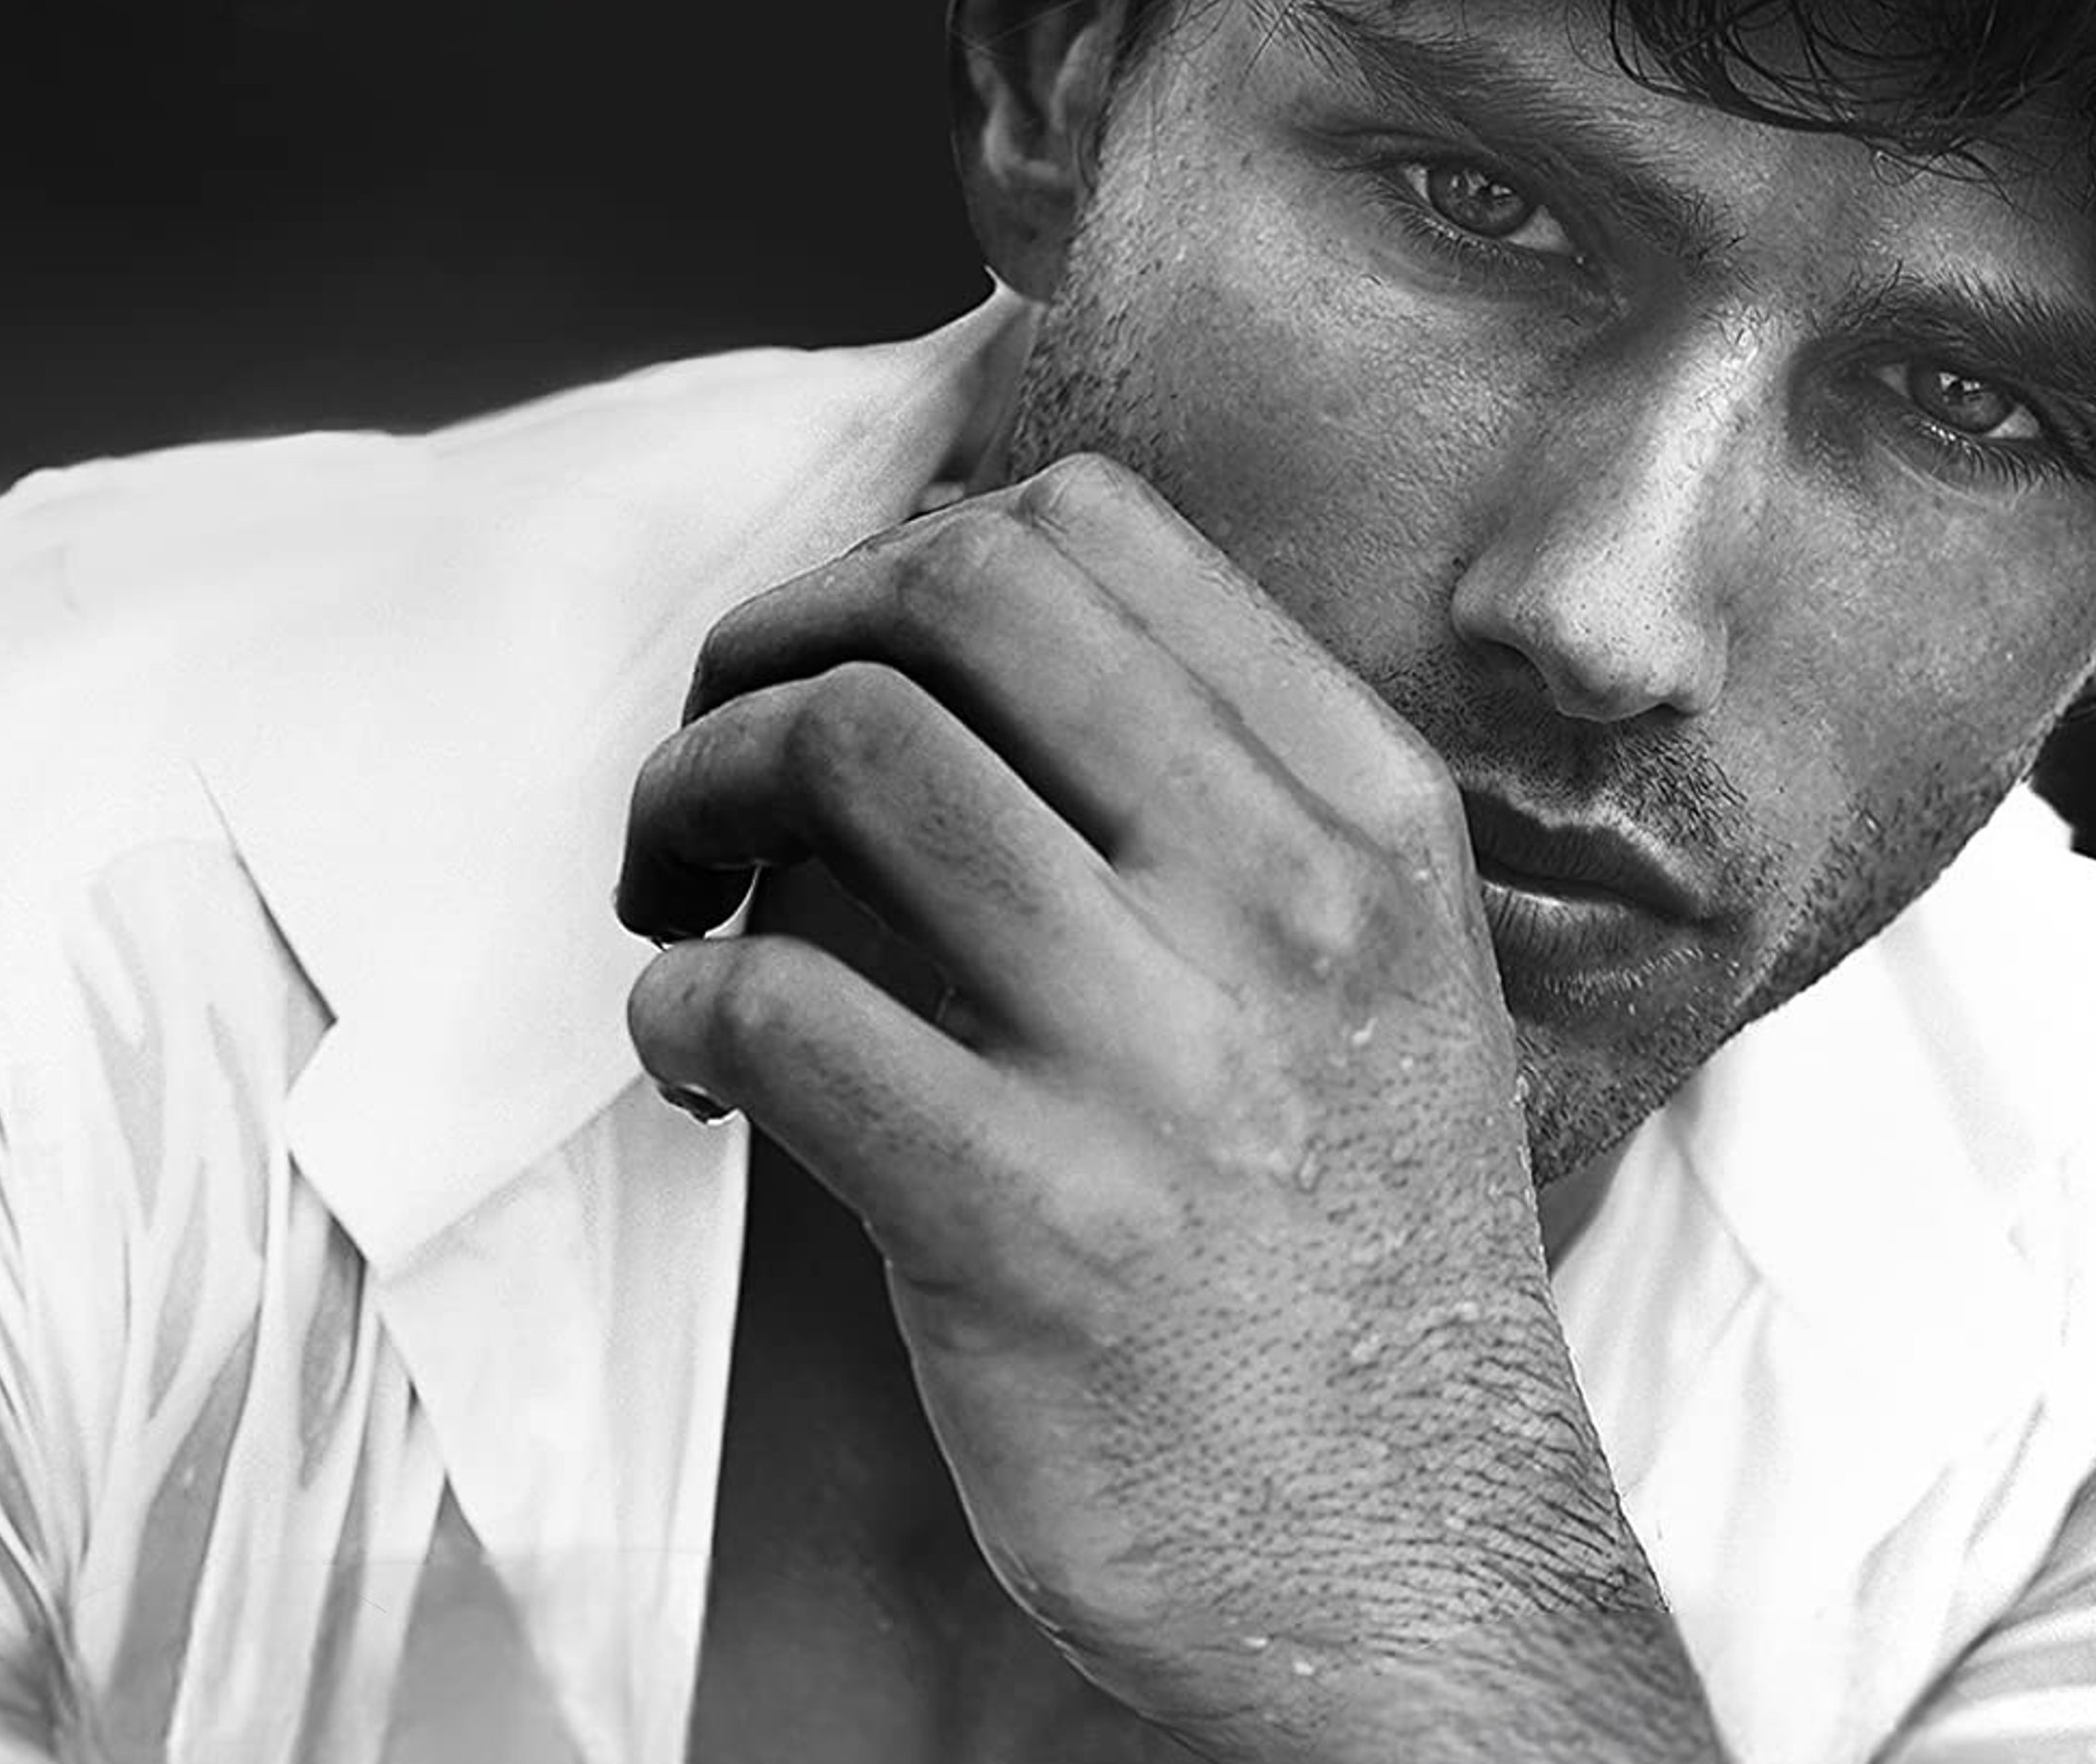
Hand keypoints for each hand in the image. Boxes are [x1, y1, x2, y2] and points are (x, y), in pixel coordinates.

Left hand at [621, 454, 1723, 1762]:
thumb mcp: (1381, 970)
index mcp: (1368, 808)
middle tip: (715, 758)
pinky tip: (705, 1065)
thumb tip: (951, 624)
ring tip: (677, 896)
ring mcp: (1159, 1050)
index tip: (839, 664)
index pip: (1093, 522)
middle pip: (955, 592)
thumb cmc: (1359, 1264)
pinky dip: (678, 1001)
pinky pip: (773, 999)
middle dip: (774, 637)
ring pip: (846, 751)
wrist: (1418, 1572)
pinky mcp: (1023, 1217)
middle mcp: (1283, 892)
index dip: (901, 557)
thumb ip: (1220, 795)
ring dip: (693, 795)